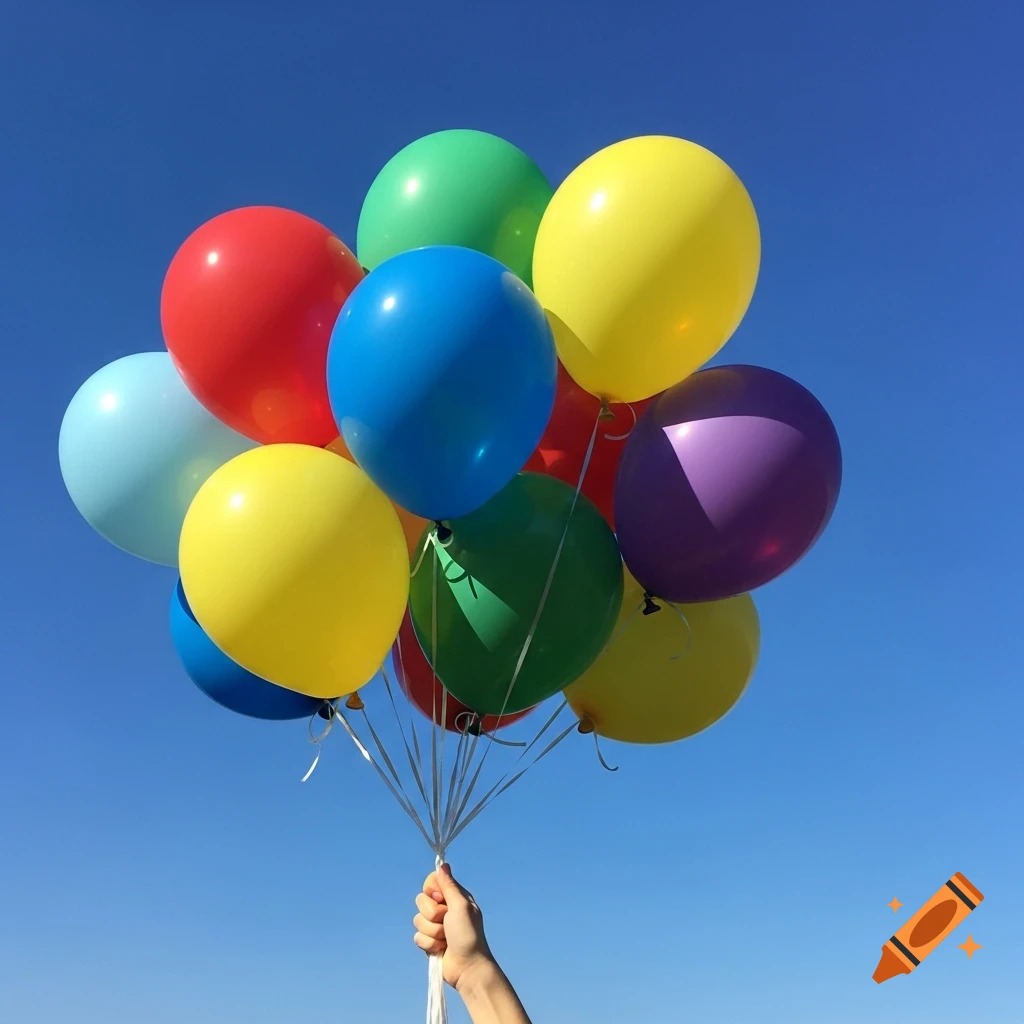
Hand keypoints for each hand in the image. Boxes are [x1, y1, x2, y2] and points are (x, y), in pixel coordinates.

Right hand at [413, 863, 493, 990]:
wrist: (467, 967)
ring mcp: (436, 925)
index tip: (440, 898)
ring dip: (432, 931)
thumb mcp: (461, 906)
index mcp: (454, 897)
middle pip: (421, 900)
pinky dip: (429, 944)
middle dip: (432, 914)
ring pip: (418, 920)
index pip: (431, 882)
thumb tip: (443, 864)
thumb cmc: (468, 934)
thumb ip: (449, 886)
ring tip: (446, 938)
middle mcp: (444, 909)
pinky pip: (417, 937)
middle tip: (447, 921)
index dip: (432, 890)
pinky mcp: (430, 941)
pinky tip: (441, 948)